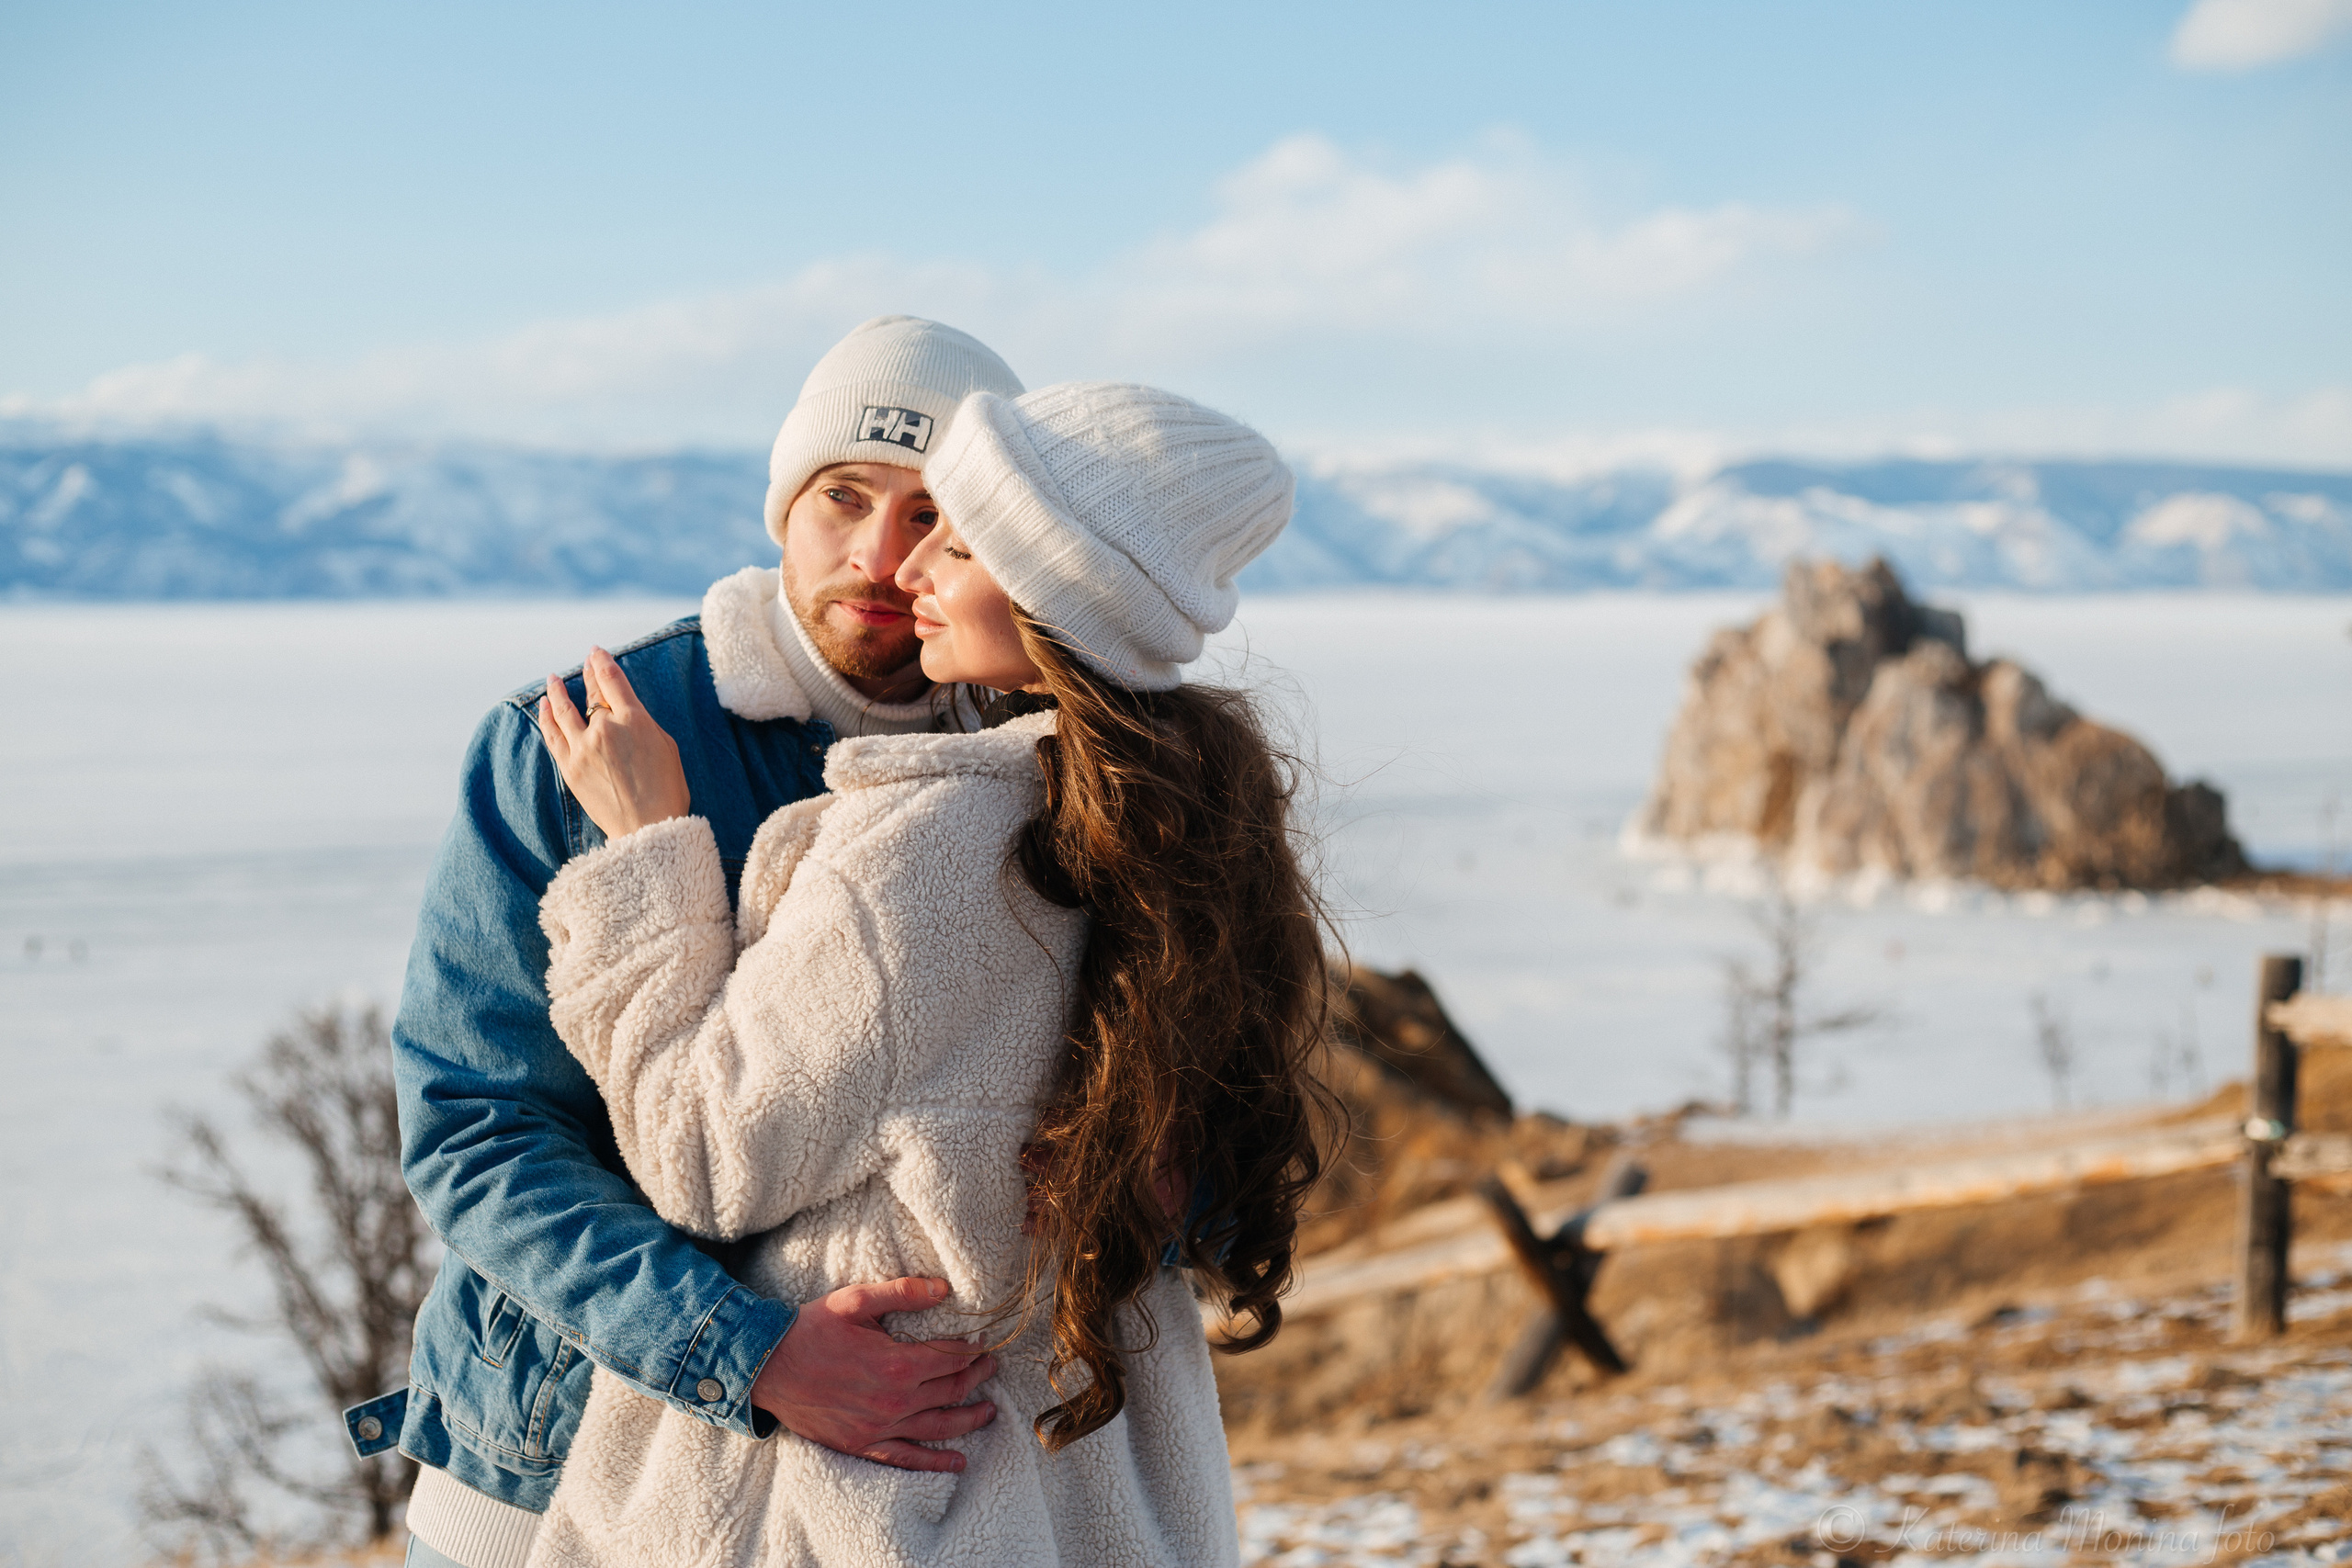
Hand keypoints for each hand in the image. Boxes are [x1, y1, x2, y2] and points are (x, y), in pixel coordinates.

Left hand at [537, 647, 690, 838]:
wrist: (648, 828)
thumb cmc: (667, 790)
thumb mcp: (666, 746)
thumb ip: (643, 724)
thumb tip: (626, 714)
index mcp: (635, 720)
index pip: (613, 681)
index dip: (602, 663)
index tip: (596, 652)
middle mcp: (605, 729)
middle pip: (591, 693)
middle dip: (588, 674)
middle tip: (585, 662)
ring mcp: (583, 748)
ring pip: (564, 710)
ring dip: (558, 691)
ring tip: (553, 679)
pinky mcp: (570, 767)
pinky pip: (553, 735)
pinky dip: (547, 717)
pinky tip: (544, 706)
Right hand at [751, 1277, 999, 1472]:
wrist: (766, 1367)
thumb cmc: (810, 1329)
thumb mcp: (855, 1300)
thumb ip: (902, 1293)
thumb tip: (944, 1288)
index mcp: (896, 1364)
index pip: (951, 1358)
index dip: (972, 1349)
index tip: (984, 1341)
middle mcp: (893, 1401)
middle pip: (951, 1391)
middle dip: (977, 1378)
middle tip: (992, 1367)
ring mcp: (878, 1428)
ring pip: (938, 1427)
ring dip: (969, 1419)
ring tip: (990, 1411)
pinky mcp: (862, 1445)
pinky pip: (906, 1458)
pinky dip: (934, 1462)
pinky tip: (957, 1463)